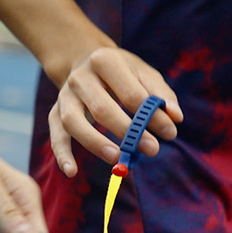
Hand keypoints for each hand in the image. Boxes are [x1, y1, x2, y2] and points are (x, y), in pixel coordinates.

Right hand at [46, 46, 181, 177]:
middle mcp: (80, 78)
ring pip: (73, 122)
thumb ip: (161, 94)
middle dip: (128, 132)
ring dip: (95, 142)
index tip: (170, 133)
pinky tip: (71, 172)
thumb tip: (176, 117)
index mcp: (105, 61)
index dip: (152, 115)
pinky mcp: (56, 112)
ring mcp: (65, 96)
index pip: (131, 93)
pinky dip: (61, 153)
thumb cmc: (123, 72)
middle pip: (102, 108)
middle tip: (152, 149)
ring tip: (117, 158)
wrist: (85, 61)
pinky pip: (56, 134)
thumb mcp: (143, 73)